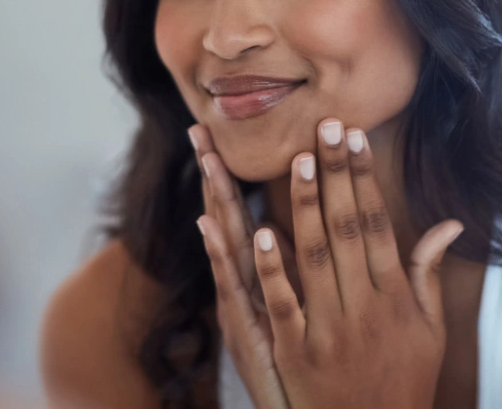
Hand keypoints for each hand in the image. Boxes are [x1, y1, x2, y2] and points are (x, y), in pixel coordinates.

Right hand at [191, 124, 295, 408]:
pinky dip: (228, 257)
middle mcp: (244, 288)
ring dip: (218, 201)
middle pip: (228, 220)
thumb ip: (297, 272)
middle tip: (199, 130)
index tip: (216, 137)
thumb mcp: (298, 316)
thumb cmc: (302, 369)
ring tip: (206, 161)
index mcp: (259, 279)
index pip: (245, 215)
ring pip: (228, 245)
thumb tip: (285, 232)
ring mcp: (242, 307)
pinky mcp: (246, 331)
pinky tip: (213, 226)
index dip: (231, 177)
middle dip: (215, 175)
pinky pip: (237, 287)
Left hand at [198, 119, 463, 408]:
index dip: (365, 179)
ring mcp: (331, 331)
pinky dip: (273, 269)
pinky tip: (261, 232)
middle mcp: (366, 309)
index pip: (377, 225)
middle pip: (348, 230)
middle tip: (325, 127)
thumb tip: (448, 225)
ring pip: (316, 259)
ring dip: (307, 208)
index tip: (354, 138)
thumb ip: (428, 275)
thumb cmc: (404, 381)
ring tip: (299, 161)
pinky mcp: (297, 354)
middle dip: (337, 176)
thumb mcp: (430, 332)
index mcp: (396, 298)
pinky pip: (283, 305)